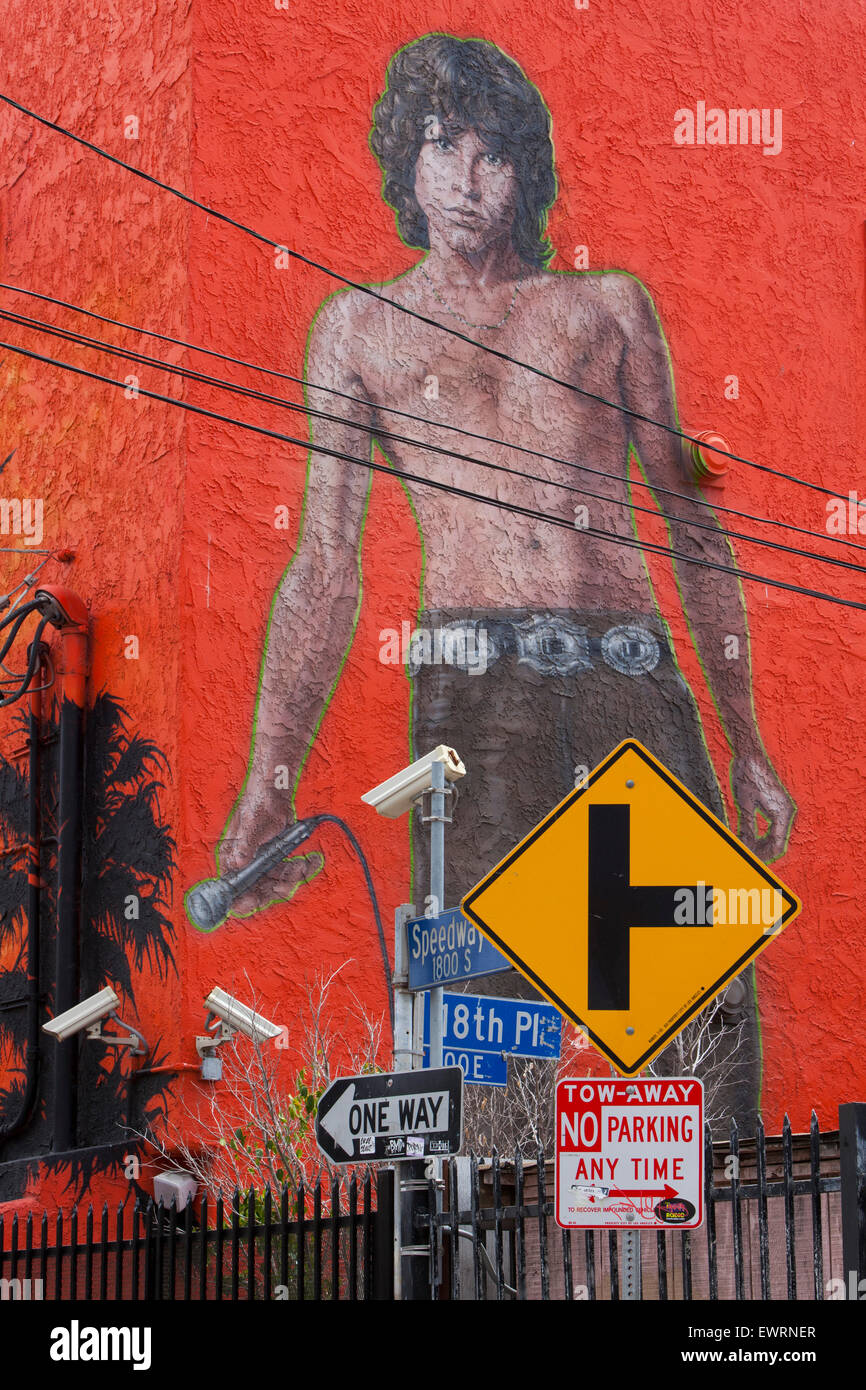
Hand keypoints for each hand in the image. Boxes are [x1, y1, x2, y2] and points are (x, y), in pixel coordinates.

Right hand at [216, 779, 323, 918]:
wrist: (275, 792)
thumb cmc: (257, 803)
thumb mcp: (250, 824)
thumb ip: (245, 845)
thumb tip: (237, 863)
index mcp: (231, 857)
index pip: (230, 887)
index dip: (239, 898)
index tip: (251, 901)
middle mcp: (244, 863)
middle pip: (255, 890)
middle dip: (273, 889)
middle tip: (287, 885)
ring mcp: (260, 862)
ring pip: (274, 883)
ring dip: (289, 879)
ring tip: (302, 866)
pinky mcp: (275, 859)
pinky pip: (285, 873)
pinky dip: (296, 871)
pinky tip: (306, 863)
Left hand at [729, 753, 794, 861]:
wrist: (750, 754)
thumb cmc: (747, 776)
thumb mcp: (745, 805)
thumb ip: (747, 828)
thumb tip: (745, 846)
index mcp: (782, 814)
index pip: (777, 845)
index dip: (763, 857)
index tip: (750, 861)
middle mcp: (787, 812)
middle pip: (777, 842)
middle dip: (761, 852)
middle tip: (745, 857)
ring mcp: (783, 808)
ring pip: (775, 836)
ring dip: (761, 844)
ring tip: (745, 850)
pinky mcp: (777, 805)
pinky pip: (772, 826)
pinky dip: (762, 835)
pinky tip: (749, 839)